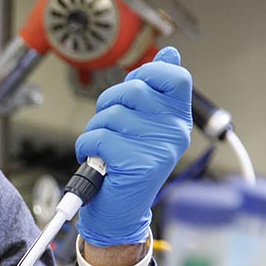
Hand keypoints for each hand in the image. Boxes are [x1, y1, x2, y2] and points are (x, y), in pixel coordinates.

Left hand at [76, 47, 192, 246]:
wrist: (118, 212)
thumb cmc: (126, 165)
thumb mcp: (145, 124)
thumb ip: (155, 91)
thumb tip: (170, 53)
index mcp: (178, 119)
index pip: (175, 77)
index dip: (148, 72)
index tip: (133, 86)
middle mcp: (174, 132)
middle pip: (133, 90)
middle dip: (109, 104)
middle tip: (109, 127)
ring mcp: (158, 148)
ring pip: (111, 115)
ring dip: (96, 130)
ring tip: (104, 149)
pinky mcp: (138, 164)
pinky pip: (99, 138)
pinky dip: (87, 148)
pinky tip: (97, 160)